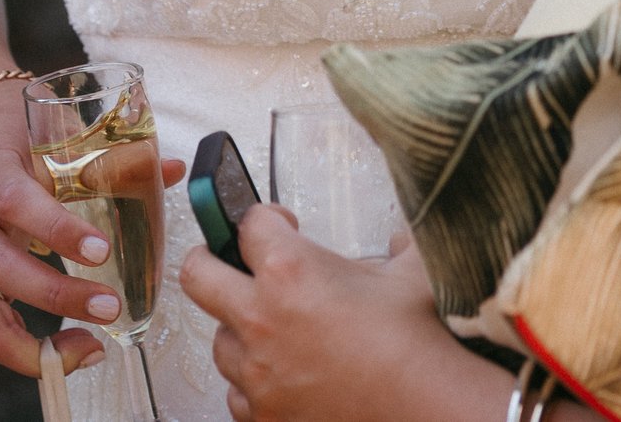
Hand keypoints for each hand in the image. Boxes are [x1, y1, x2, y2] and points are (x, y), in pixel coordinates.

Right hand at [0, 91, 182, 376]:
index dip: (57, 231)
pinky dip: (25, 348)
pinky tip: (69, 349)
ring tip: (92, 347)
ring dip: (37, 341)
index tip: (102, 252)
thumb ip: (114, 156)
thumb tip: (174, 168)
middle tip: (112, 308)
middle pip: (0, 268)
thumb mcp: (59, 132)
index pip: (16, 202)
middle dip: (58, 296)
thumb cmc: (23, 131)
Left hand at [181, 204, 453, 421]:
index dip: (265, 218)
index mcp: (290, 270)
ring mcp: (257, 371)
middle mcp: (261, 318)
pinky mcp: (263, 413)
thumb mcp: (413, 271)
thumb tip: (404, 236)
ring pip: (219, 341)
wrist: (422, 404)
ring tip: (271, 330)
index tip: (279, 226)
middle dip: (210, 260)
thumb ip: (402, 243)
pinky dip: (253, 384)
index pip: (249, 224)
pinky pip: (237, 394)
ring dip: (239, 331)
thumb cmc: (414, 340)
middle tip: (228, 261)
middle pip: (198, 274)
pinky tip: (282, 376)